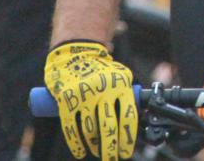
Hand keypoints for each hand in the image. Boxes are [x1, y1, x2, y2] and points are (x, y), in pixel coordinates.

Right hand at [44, 40, 137, 159]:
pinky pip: (71, 128)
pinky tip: (80, 151)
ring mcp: (84, 95)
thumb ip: (128, 97)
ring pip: (90, 130)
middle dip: (111, 149)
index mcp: (120, 85)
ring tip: (98, 151)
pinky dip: (76, 143)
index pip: (128, 117)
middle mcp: (103, 90)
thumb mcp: (121, 77)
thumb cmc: (101, 70)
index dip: (128, 139)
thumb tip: (137, 124)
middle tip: (112, 159)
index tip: (126, 152)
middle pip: (108, 128)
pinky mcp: (66, 100)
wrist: (75, 52)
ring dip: (95, 146)